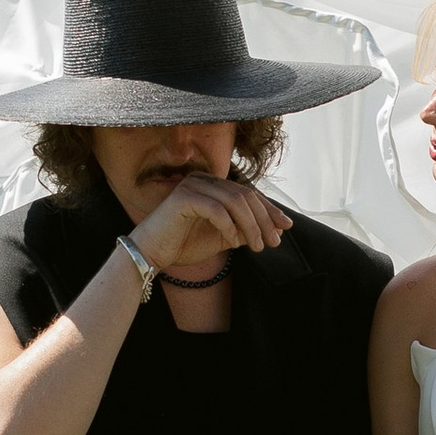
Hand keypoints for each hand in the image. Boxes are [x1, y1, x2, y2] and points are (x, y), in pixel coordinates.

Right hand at [127, 170, 290, 276]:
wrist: (150, 255)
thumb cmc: (182, 245)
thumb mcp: (222, 238)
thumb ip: (245, 231)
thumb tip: (275, 229)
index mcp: (212, 185)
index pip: (248, 193)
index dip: (269, 209)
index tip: (285, 227)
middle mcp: (203, 180)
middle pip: (245, 195)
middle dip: (264, 219)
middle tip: (274, 241)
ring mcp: (192, 186)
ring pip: (234, 201)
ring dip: (251, 225)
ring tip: (258, 246)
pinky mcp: (183, 198)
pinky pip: (216, 210)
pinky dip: (229, 227)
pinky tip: (233, 243)